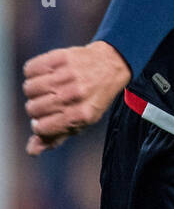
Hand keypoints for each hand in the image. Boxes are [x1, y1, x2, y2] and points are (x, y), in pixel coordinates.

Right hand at [23, 41, 131, 155]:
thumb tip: (31, 151)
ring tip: (49, 88)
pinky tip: (47, 74)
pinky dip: (34, 72)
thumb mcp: (82, 121)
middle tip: (52, 101)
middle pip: (32, 109)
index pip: (41, 128)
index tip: (49, 119)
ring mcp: (68, 75)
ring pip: (29, 89)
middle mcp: (74, 94)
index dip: (40, 125)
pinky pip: (30, 69)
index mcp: (81, 114)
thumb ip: (56, 137)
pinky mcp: (61, 57)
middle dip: (38, 108)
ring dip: (35, 90)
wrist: (111, 64)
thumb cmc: (93, 97)